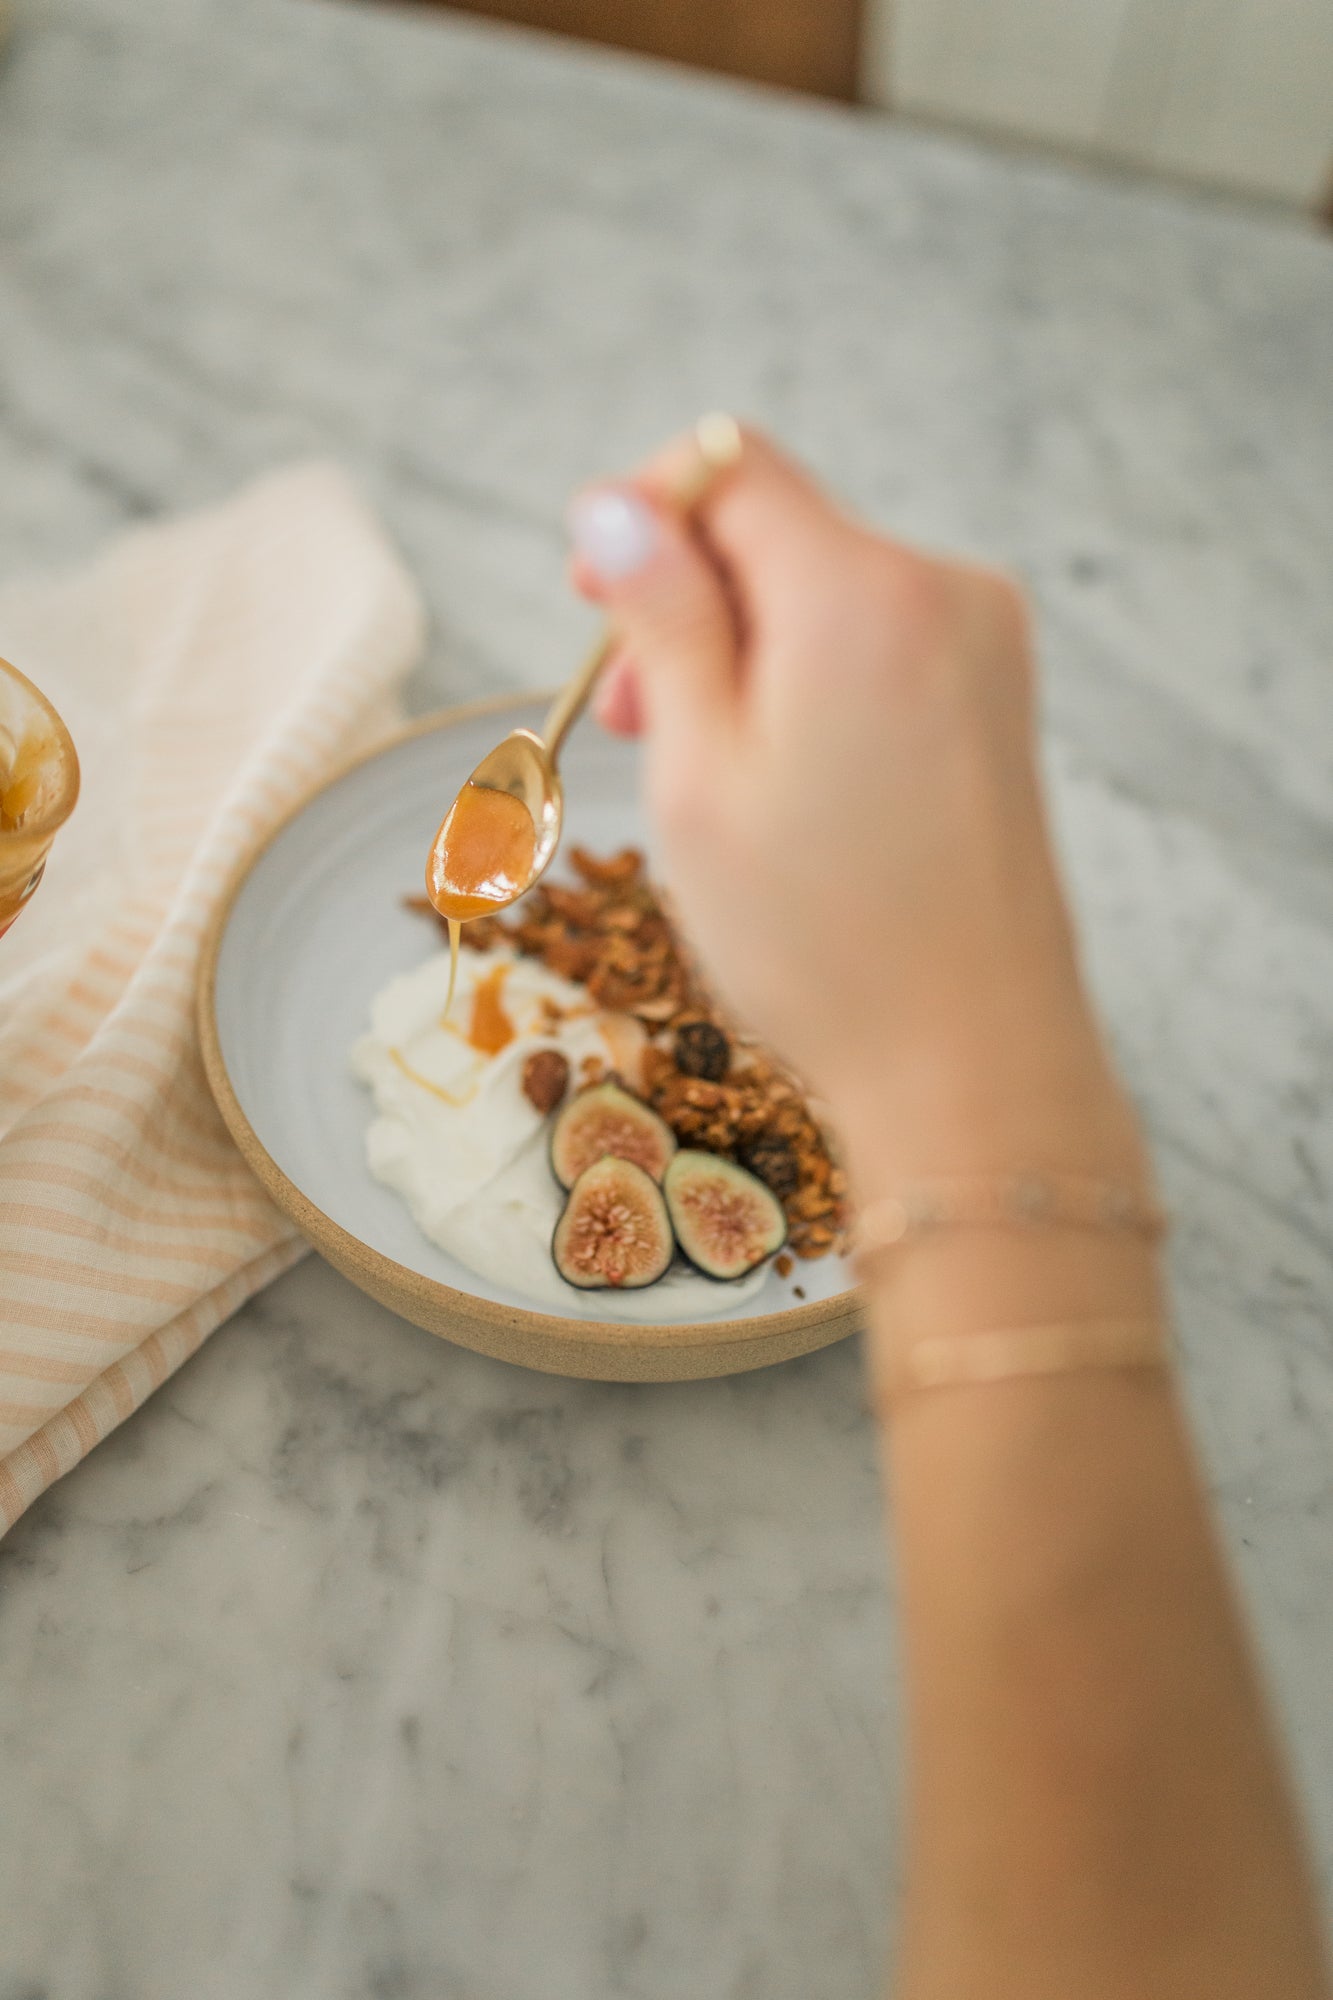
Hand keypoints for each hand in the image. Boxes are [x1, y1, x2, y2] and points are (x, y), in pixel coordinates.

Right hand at [568, 428, 1142, 1183]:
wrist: (972, 1061)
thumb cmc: (822, 939)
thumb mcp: (699, 772)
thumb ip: (663, 619)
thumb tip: (616, 509)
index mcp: (861, 593)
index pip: (732, 466)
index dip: (641, 510)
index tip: (591, 595)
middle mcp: (944, 593)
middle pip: (779, 530)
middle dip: (688, 601)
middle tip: (629, 717)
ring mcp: (986, 648)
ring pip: (823, 593)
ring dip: (743, 651)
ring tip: (702, 769)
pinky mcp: (997, 701)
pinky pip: (876, 646)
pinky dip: (809, 684)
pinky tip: (782, 782)